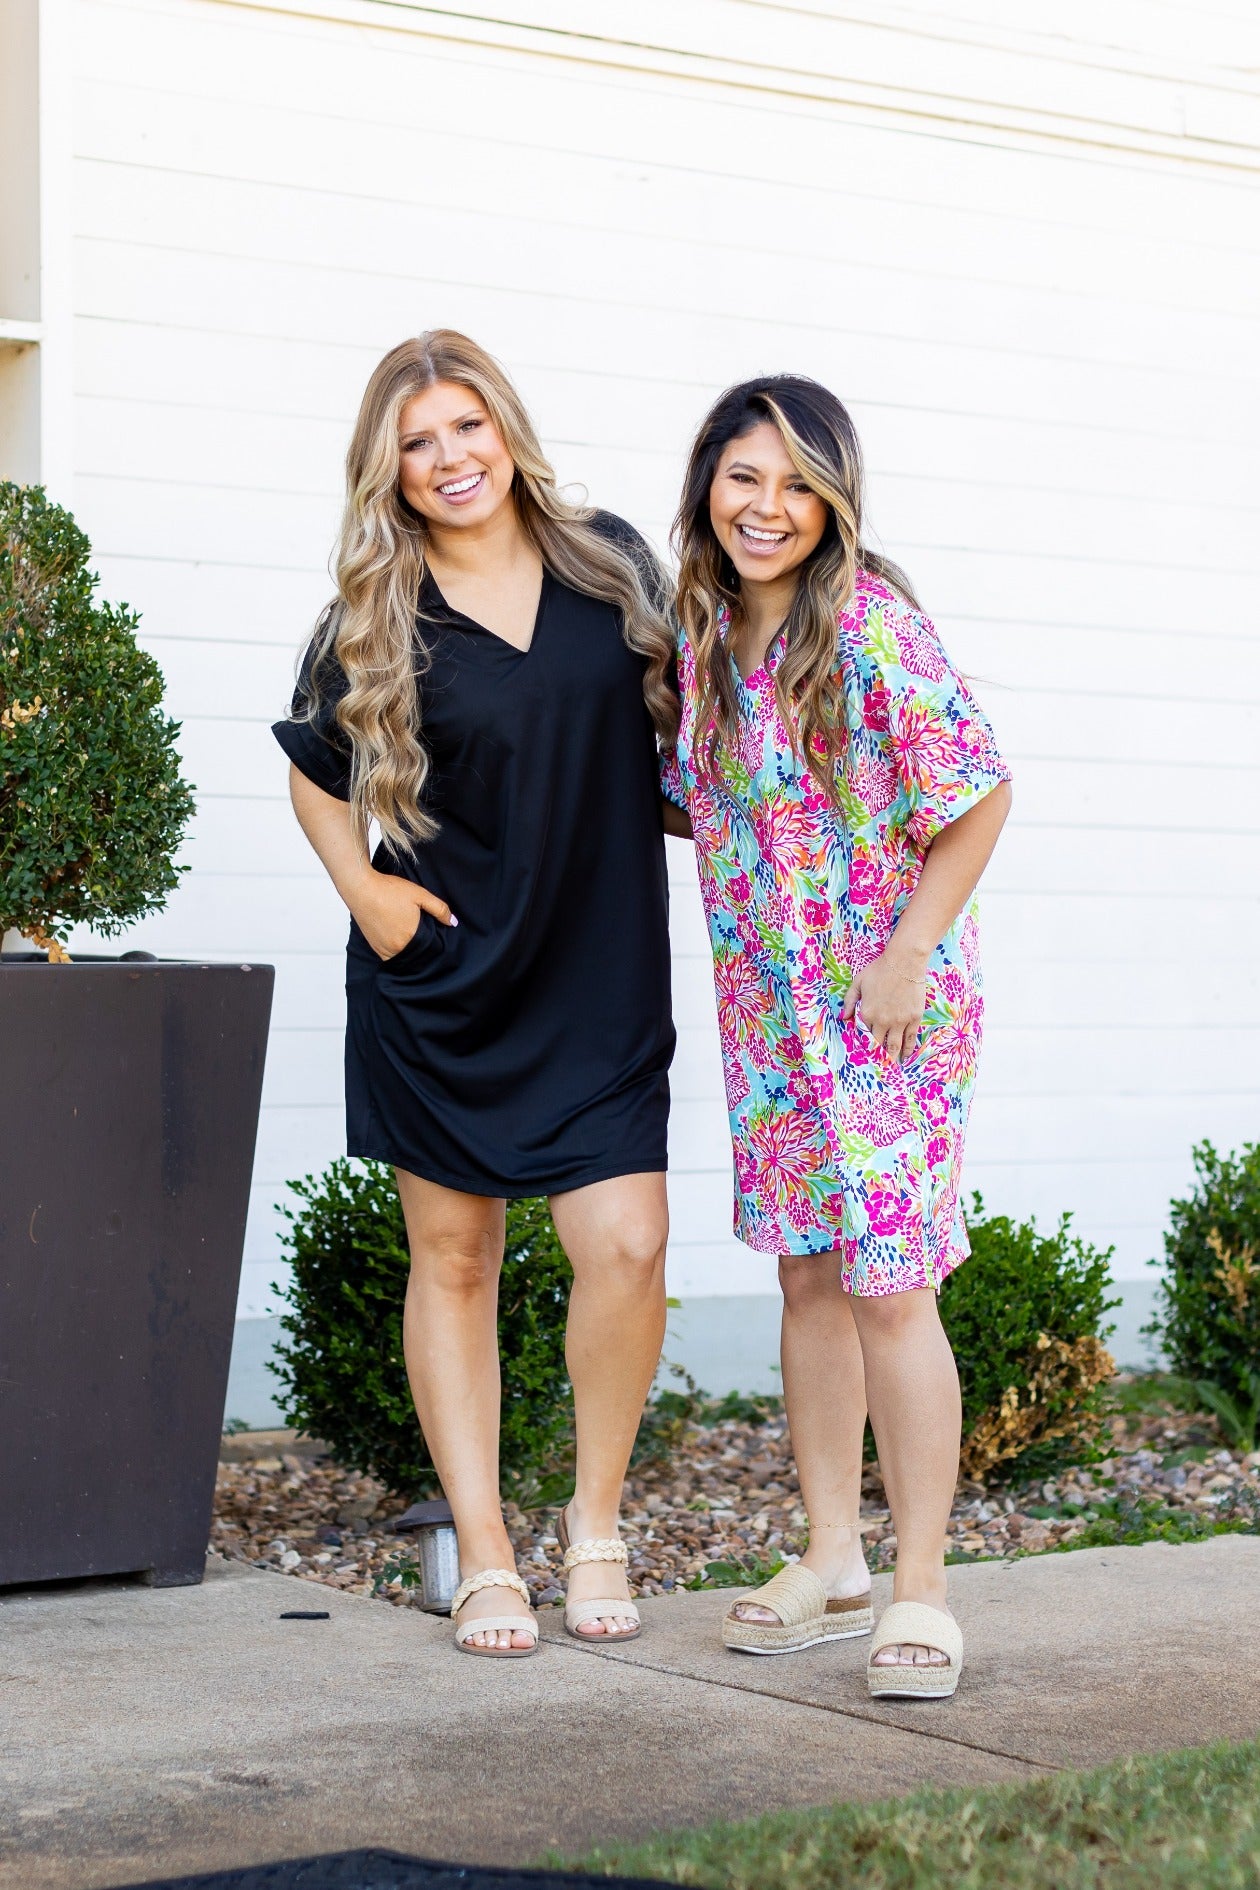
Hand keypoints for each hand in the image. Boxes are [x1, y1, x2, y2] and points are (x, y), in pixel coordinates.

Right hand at [349, 867, 455, 961]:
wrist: (361, 888)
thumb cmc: (389, 890)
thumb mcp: (420, 894)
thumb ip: (439, 909)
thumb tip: (453, 922)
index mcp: (410, 937)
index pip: (429, 948)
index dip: (434, 942)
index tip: (434, 933)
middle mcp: (396, 948)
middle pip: (416, 953)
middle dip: (422, 946)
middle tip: (421, 931)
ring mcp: (383, 949)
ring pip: (402, 956)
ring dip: (408, 949)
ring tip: (409, 933)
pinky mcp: (374, 946)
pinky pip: (389, 956)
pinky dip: (396, 950)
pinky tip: (398, 936)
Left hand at [842, 948, 926, 1063]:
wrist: (904, 962)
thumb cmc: (879, 970)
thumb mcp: (858, 983)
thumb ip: (849, 1001)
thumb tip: (843, 1018)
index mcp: (867, 1013)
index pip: (863, 1035)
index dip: (863, 1045)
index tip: (863, 1055)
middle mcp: (883, 1021)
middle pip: (878, 1044)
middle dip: (876, 1057)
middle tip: (876, 1068)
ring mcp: (900, 1021)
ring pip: (894, 1046)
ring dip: (892, 1058)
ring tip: (891, 1067)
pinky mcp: (914, 1018)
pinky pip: (910, 1039)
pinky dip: (907, 1049)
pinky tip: (905, 1056)